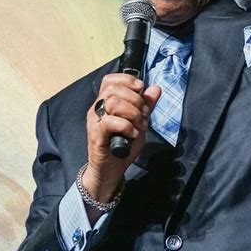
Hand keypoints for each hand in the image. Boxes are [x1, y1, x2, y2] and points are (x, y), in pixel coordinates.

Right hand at [83, 73, 160, 206]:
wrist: (110, 170)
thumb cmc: (123, 145)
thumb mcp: (139, 121)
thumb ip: (146, 105)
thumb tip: (155, 88)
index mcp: (105, 102)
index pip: (110, 80)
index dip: (127, 79)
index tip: (141, 88)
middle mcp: (97, 108)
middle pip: (114, 89)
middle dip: (136, 99)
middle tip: (144, 114)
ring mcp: (95, 121)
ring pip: (113, 103)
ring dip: (133, 113)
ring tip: (139, 125)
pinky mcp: (96, 135)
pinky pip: (110, 122)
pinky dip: (127, 126)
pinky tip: (133, 134)